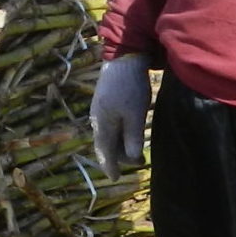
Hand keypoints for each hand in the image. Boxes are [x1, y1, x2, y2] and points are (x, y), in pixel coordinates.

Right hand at [89, 54, 151, 179]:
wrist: (123, 58)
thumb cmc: (130, 88)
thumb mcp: (135, 115)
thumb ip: (132, 138)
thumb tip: (131, 157)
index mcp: (102, 124)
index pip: (104, 152)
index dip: (110, 166)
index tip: (115, 178)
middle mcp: (97, 118)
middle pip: (105, 144)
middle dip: (119, 156)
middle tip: (138, 160)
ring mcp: (99, 107)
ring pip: (107, 133)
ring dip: (120, 143)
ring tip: (135, 148)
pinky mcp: (105, 99)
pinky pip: (109, 123)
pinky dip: (118, 132)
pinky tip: (128, 129)